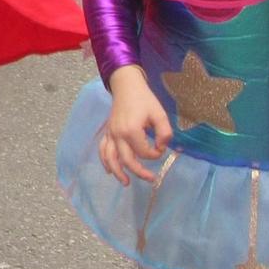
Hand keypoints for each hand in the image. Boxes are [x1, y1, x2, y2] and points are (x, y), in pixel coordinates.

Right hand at [99, 68, 170, 184]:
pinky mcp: (108, 132)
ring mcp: (111, 134)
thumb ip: (164, 133)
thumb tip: (162, 147)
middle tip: (151, 179)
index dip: (156, 153)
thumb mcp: (160, 114)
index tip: (161, 146)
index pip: (144, 152)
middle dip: (139, 172)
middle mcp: (118, 135)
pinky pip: (103, 150)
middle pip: (127, 160)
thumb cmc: (144, 99)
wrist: (126, 86)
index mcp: (131, 131)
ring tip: (126, 182)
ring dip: (118, 172)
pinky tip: (110, 170)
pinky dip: (105, 161)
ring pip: (111, 158)